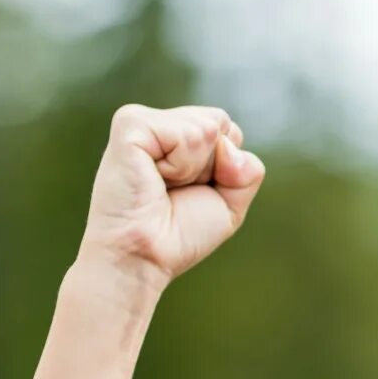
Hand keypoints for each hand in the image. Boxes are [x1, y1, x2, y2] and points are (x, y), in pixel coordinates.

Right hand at [77, 103, 265, 289]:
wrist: (142, 258)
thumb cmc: (178, 236)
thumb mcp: (229, 204)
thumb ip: (247, 169)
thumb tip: (227, 144)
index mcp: (177, 135)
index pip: (229, 130)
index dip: (225, 169)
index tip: (191, 193)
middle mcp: (158, 123)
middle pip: (221, 123)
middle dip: (212, 167)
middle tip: (175, 192)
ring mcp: (141, 120)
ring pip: (207, 128)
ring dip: (194, 169)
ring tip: (162, 187)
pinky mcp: (130, 125)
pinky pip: (185, 134)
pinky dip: (181, 165)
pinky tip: (154, 179)